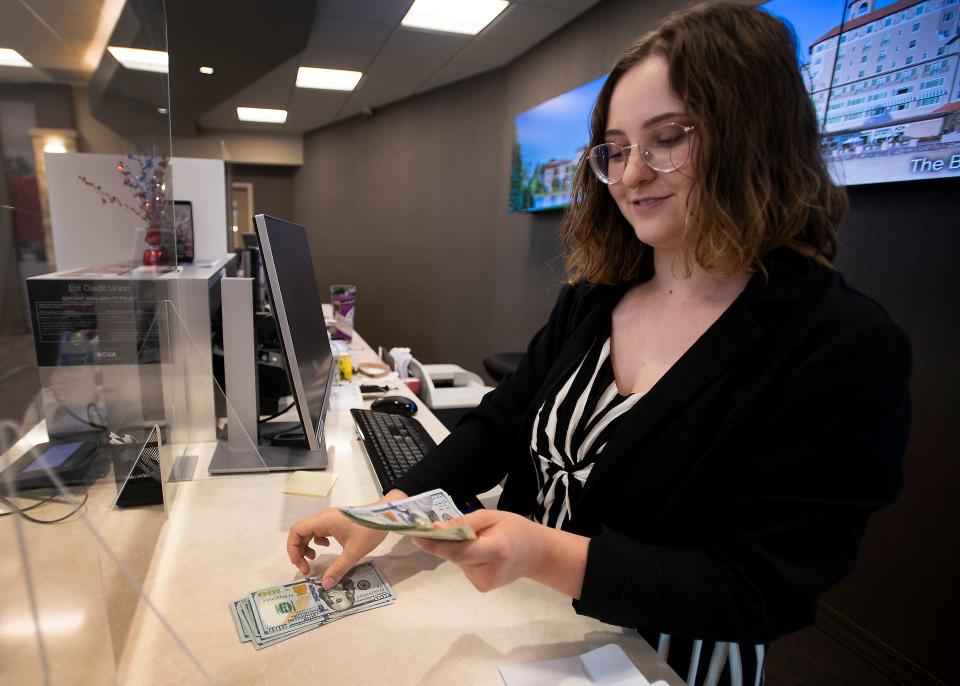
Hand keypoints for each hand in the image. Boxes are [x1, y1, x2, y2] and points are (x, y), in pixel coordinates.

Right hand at [286, 507, 385, 587]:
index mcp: (323, 520)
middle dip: (299, 550)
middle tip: (307, 567)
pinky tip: (326, 548)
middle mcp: (323, 517)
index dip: (293, 549)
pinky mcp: (336, 521)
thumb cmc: (369, 530)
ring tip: (314, 559)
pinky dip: (317, 541)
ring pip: (309, 532)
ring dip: (307, 546)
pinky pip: (319, 530)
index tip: (302, 565)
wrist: (386, 516)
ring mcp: (330, 518)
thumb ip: (338, 569)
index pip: (296, 531)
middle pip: (301, 532)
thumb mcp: (353, 552)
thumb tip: (325, 585)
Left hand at [412, 510, 548, 591]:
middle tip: (436, 528)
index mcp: (496, 550)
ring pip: (458, 561)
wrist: (537, 554)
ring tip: (477, 540)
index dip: (437, 545)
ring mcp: (485, 583)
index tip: (416, 537)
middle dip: (444, 542)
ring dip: (458, 549)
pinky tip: (480, 553)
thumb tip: (437, 528)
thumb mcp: (492, 516)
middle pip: (456, 555)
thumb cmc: (516, 529)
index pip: (460, 551)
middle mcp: (489, 570)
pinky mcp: (482, 587)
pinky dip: (465, 557)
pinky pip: (464, 567)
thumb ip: (464, 523)